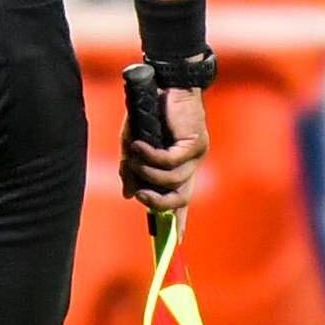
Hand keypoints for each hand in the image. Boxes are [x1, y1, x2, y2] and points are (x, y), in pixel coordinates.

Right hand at [122, 85, 210, 213]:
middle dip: (158, 202)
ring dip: (148, 173)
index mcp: (180, 167)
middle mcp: (191, 164)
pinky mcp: (194, 142)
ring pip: (173, 180)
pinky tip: (138, 146)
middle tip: (139, 194)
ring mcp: (195, 154)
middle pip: (181, 198)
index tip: (175, 242)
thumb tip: (128, 194)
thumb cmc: (149, 112)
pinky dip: (150, 156)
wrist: (162, 81)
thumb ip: (132, 169)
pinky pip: (169, 161)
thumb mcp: (135, 144)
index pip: (182, 200)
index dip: (179, 222)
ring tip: (133, 157)